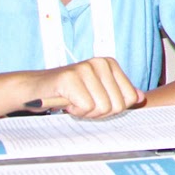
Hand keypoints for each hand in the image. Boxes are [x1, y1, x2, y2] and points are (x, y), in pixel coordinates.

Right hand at [26, 57, 143, 118]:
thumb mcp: (97, 92)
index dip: (112, 109)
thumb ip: (119, 93)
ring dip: (85, 112)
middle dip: (99, 112)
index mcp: (110, 64)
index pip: (129, 98)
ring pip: (102, 107)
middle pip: (117, 105)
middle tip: (82, 104)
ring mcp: (85, 68)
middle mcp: (100, 62)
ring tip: (73, 101)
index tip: (95, 102)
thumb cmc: (67, 92)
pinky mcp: (70, 78)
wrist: (34, 89)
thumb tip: (140, 97)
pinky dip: (74, 110)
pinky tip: (65, 101)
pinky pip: (86, 107)